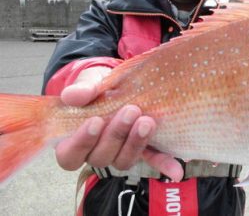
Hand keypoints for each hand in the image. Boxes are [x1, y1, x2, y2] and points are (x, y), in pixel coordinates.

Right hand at [55, 66, 183, 181]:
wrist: (119, 82)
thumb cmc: (96, 87)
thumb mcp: (88, 83)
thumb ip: (81, 90)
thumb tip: (72, 96)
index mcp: (75, 141)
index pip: (69, 155)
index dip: (81, 142)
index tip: (95, 121)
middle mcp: (97, 152)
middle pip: (101, 158)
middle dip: (116, 135)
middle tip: (130, 110)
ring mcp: (121, 152)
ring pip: (124, 160)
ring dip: (136, 143)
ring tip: (147, 121)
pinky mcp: (143, 150)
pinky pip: (152, 160)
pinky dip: (164, 164)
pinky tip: (176, 169)